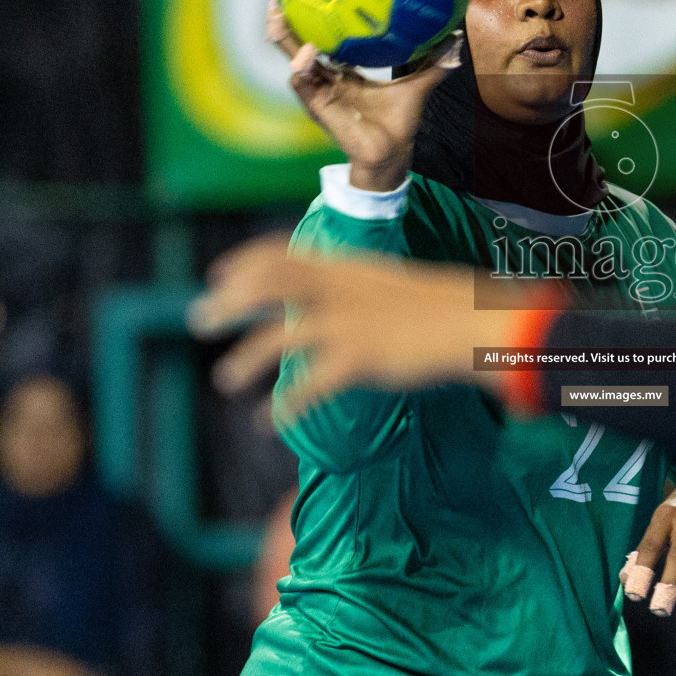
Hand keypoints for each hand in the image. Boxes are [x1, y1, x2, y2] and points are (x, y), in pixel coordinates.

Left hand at [191, 235, 555, 409]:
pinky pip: (307, 386)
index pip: (282, 252)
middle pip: (268, 286)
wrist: (477, 325)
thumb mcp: (396, 285)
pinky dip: (282, 406)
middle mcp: (341, 289)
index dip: (245, 261)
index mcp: (349, 267)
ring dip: (246, 359)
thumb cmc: (447, 308)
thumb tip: (340, 298)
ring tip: (224, 380)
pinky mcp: (359, 359)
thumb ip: (363, 288)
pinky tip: (267, 423)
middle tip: (198, 319)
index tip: (219, 275)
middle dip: (228, 302)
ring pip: (278, 338)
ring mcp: (348, 323)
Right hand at [268, 0, 461, 191]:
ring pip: (293, 63)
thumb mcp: (417, 86)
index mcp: (343, 73)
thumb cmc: (400, 122)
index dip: (308, 22)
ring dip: (285, 42)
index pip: (319, 42)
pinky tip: (306, 56)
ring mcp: (320, 94)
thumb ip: (434, 63)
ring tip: (278, 19)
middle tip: (276, 2)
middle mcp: (327, 81)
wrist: (394, 151)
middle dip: (282, 27)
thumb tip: (455, 40)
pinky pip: (303, 84)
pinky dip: (302, 70)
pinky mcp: (319, 107)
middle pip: (297, 48)